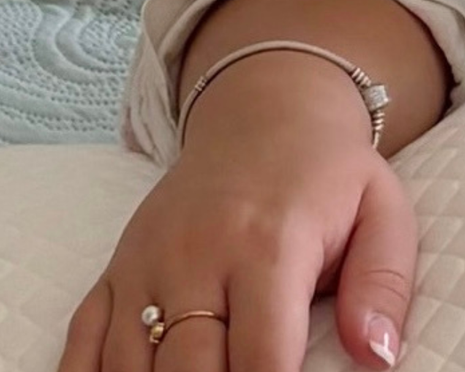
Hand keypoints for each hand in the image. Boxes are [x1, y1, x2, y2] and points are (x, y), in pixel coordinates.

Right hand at [58, 57, 415, 370]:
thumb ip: (383, 287)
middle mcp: (194, 256)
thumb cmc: (329, 178)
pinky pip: (81, 340)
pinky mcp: (114, 271)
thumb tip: (377, 357)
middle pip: (187, 369)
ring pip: (128, 363)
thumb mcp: (382, 214)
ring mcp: (144, 264)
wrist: (263, 117)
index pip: (261, 356)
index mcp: (268, 246)